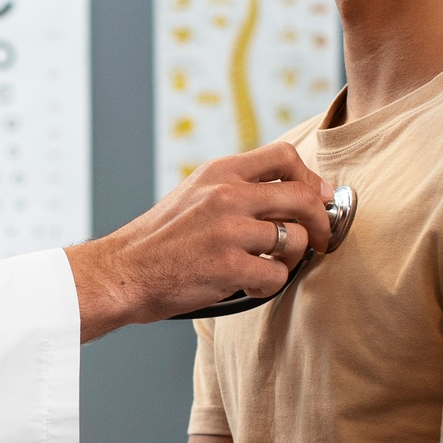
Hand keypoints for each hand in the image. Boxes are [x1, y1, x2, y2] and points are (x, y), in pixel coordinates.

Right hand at [66, 141, 334, 338]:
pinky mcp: (228, 266)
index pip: (284, 155)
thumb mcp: (194, 195)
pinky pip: (276, 276)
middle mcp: (226, 194)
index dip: (311, 179)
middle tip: (321, 242)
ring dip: (290, 260)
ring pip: (295, 240)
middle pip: (303, 196)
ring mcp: (228, 230)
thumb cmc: (159, 242)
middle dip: (322, 223)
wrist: (121, 272)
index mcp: (218, 172)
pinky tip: (247, 287)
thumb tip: (290, 196)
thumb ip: (235, 189)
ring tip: (266, 268)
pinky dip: (268, 287)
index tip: (317, 199)